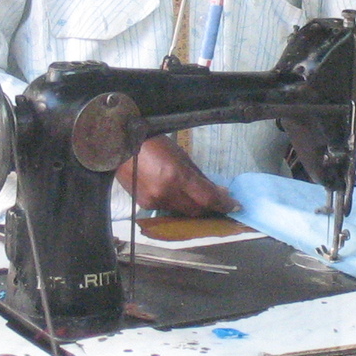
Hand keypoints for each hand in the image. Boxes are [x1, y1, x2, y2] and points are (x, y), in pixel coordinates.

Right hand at [117, 136, 232, 216]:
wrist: (120, 145)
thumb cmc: (152, 143)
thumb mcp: (181, 155)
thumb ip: (199, 177)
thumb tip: (217, 191)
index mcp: (176, 176)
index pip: (207, 198)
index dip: (223, 204)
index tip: (235, 205)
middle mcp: (165, 193)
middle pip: (196, 210)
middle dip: (210, 207)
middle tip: (219, 200)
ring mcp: (154, 200)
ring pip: (182, 211)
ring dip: (194, 206)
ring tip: (198, 195)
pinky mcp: (145, 204)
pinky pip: (168, 208)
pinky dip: (177, 204)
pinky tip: (178, 194)